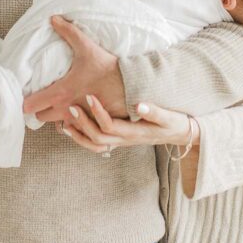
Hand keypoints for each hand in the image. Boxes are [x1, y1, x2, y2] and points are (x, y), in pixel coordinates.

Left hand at [23, 16, 127, 122]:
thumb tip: (53, 18)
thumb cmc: (106, 68)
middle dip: (40, 109)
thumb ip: (68, 32)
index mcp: (60, 93)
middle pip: (41, 117)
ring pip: (57, 125)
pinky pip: (74, 129)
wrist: (130, 85)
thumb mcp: (86, 47)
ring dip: (55, 116)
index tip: (28, 94)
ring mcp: (79, 121)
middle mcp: (66, 110)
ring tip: (58, 104)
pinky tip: (75, 110)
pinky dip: (72, 122)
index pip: (31, 106)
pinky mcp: (90, 126)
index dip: (27, 100)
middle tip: (43, 97)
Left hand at [61, 93, 193, 154]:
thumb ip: (155, 111)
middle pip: (98, 138)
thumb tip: (140, 105)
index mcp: (134, 134)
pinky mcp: (119, 139)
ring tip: (64, 122)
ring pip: (95, 145)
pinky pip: (97, 144)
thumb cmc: (173, 123)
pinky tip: (73, 128)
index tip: (89, 97)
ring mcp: (121, 142)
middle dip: (83, 123)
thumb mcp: (168, 117)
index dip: (98, 113)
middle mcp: (125, 140)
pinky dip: (83, 138)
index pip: (110, 126)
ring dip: (79, 134)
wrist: (178, 133)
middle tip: (72, 107)